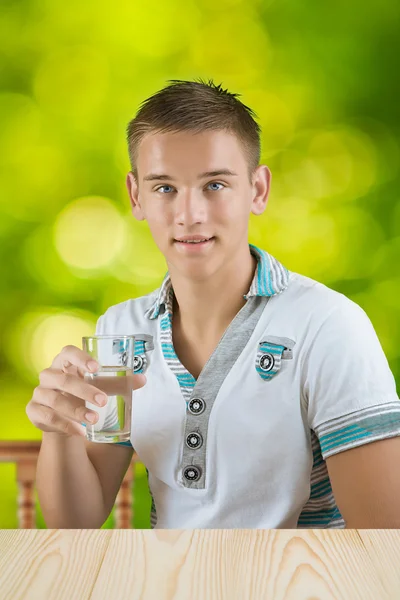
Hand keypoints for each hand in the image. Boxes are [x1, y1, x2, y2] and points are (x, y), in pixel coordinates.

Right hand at [26, 345, 145, 437]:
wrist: (62, 417)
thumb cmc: (82, 394)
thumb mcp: (99, 386)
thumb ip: (118, 383)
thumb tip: (143, 379)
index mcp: (64, 363)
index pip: (67, 352)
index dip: (80, 357)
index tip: (96, 368)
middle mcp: (49, 375)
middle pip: (64, 379)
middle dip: (84, 390)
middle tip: (103, 401)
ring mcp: (39, 393)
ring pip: (56, 400)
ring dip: (76, 411)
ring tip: (94, 420)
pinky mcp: (34, 411)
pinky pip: (48, 417)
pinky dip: (66, 425)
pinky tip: (81, 431)